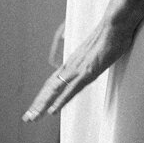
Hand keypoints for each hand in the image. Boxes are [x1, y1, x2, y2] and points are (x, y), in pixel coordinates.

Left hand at [23, 16, 138, 121]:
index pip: (54, 82)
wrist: (115, 24)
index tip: (36, 107)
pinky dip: (60, 101)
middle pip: (50, 88)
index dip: (45, 95)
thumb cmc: (110, 34)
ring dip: (43, 105)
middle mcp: (72, 66)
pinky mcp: (88, 71)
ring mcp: (79, 69)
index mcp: (73, 62)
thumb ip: (90, 56)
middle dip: (38, 104)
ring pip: (55, 90)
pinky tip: (53, 110)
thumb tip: (91, 57)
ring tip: (33, 118)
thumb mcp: (98, 49)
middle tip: (28, 118)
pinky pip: (71, 89)